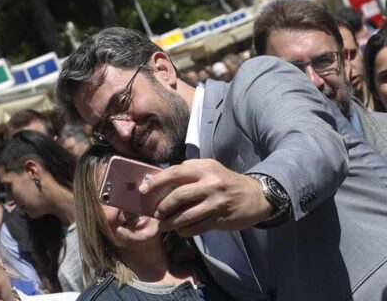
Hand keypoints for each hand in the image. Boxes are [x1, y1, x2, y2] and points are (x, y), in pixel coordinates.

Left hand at [139, 159, 273, 235]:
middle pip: (178, 196)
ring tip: (163, 226)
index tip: (143, 190)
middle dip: (162, 207)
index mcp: (204, 169)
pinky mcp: (220, 219)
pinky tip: (180, 230)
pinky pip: (196, 227)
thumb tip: (162, 179)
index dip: (156, 181)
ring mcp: (216, 202)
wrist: (255, 197)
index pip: (174, 173)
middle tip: (155, 214)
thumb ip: (189, 171)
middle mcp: (210, 184)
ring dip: (170, 222)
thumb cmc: (226, 181)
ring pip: (186, 215)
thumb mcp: (210, 168)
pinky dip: (184, 230)